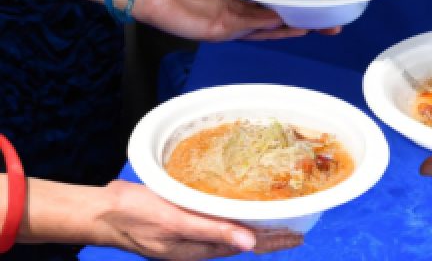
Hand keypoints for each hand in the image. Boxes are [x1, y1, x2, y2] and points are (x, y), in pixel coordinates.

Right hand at [96, 180, 302, 259]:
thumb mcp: (175, 222)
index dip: (272, 241)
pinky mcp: (180, 223)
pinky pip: (214, 224)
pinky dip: (231, 220)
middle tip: (293, 229)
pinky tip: (234, 213)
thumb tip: (249, 244)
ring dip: (252, 229)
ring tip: (272, 223)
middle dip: (268, 237)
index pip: (245, 246)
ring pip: (229, 233)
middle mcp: (197, 244)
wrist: (104, 213)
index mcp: (199, 248)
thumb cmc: (137, 215)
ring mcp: (188, 235)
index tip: (296, 237)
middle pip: (241, 242)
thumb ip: (212, 232)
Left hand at [132, 0, 314, 40]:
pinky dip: (265, 26)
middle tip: (330, 20)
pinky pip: (246, 28)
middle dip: (302, 20)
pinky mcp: (218, 30)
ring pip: (266, 28)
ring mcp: (229, 23)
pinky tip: (285, 22)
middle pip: (275, 18)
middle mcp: (236, 11)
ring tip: (316, 24)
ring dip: (291, 27)